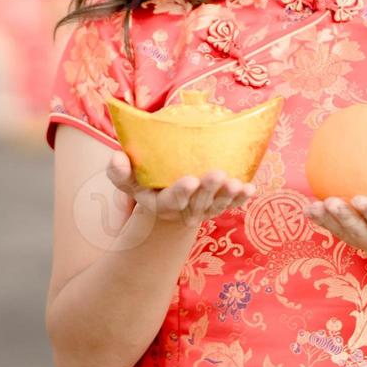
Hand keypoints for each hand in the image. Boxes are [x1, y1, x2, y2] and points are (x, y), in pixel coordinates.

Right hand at [106, 151, 256, 226]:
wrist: (166, 199)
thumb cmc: (146, 183)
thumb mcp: (128, 180)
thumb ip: (119, 171)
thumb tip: (116, 157)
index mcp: (162, 204)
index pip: (171, 200)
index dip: (181, 192)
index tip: (190, 180)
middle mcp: (184, 210)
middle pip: (198, 202)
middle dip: (209, 190)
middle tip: (217, 173)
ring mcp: (203, 210)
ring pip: (217, 204)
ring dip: (228, 195)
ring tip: (236, 183)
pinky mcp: (218, 206)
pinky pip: (231, 203)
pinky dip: (241, 198)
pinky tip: (250, 189)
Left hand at [306, 177, 366, 253]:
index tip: (360, 199)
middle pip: (360, 233)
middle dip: (345, 219)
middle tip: (332, 202)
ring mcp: (359, 240)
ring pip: (342, 232)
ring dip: (327, 220)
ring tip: (315, 206)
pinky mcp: (346, 233)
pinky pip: (331, 227)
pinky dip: (319, 219)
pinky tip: (308, 207)